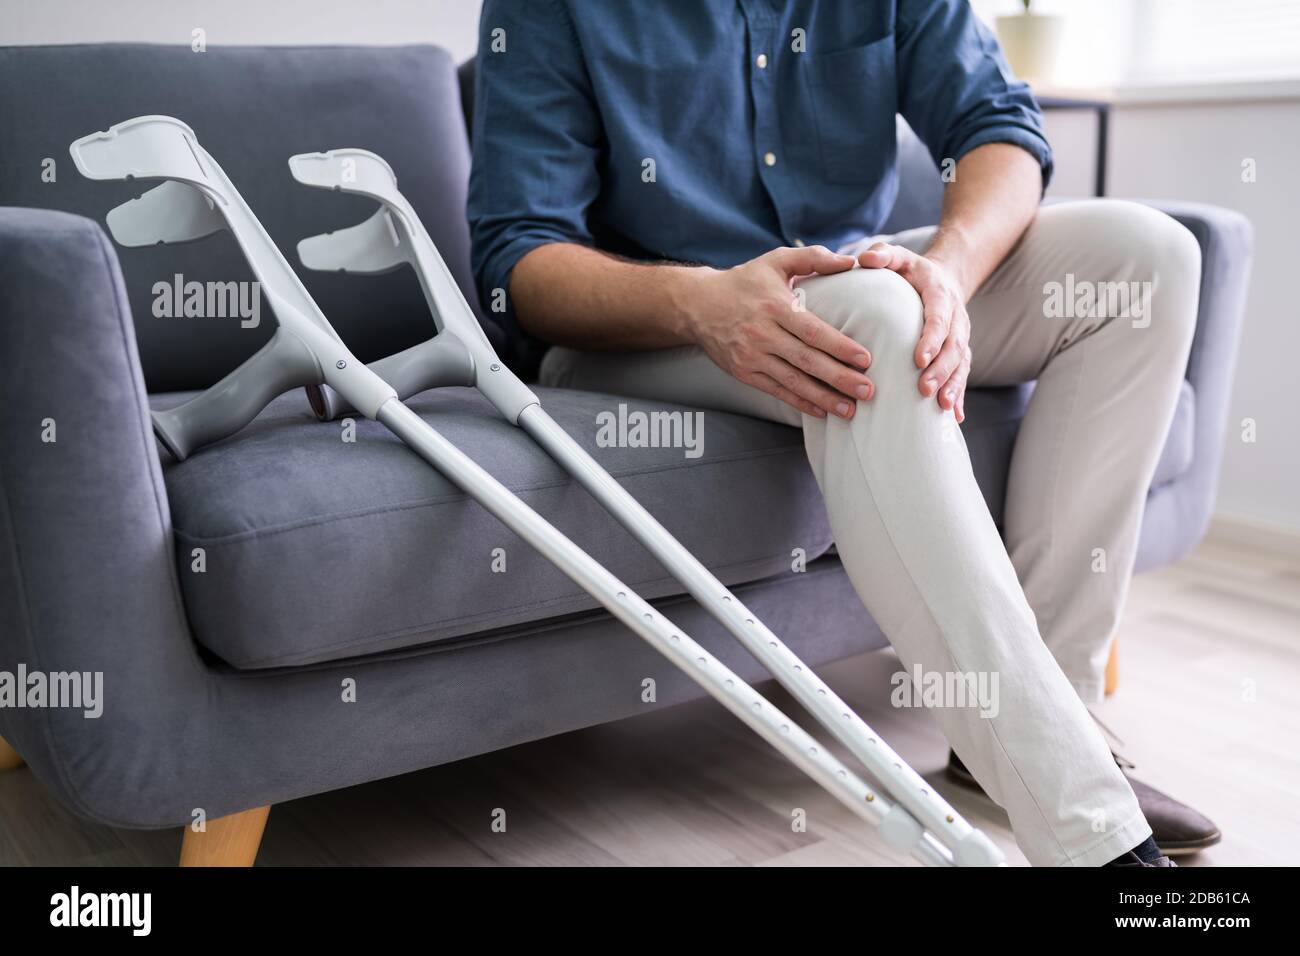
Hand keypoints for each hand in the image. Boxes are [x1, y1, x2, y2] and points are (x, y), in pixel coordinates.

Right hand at [680, 246, 871, 418]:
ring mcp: (751, 356)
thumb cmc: (744, 281)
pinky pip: (776, 390)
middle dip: (839, 378)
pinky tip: (821, 411)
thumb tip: (850, 261)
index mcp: (774, 307)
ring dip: (823, 397)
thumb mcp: (775, 261)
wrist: (697, 305)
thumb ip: (813, 257)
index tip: (865, 359)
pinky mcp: (744, 372)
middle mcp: (762, 333)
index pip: (812, 331)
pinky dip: (799, 402)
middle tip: (868, 391)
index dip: (839, 347)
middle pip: (807, 360)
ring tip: (850, 410)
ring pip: (793, 381)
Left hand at [857, 243, 971, 422]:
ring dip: (953, 386)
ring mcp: (960, 335)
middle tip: (924, 390)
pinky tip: (954, 418)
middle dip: (941, 370)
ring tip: (942, 408)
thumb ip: (883, 255)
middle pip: (953, 345)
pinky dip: (960, 395)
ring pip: (961, 363)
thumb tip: (865, 258)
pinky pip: (962, 374)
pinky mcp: (959, 351)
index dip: (932, 339)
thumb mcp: (897, 256)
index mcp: (940, 294)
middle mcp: (955, 316)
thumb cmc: (910, 270)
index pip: (939, 317)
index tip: (919, 359)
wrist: (944, 277)